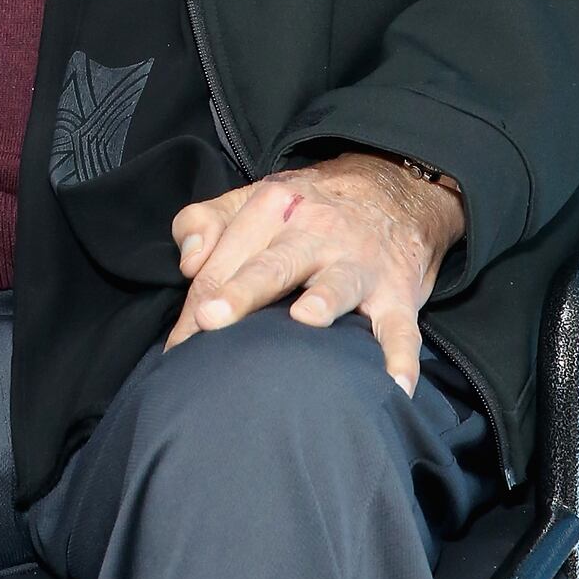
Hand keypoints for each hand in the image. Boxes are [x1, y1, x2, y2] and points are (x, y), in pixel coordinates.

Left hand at [164, 150, 465, 393]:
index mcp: (272, 207)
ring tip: (305, 319)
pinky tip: (394, 386)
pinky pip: (401, 328)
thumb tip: (188, 262)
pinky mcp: (397, 294)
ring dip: (324, 300)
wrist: (394, 192)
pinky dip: (401, 356)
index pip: (223, 261)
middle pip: (272, 265)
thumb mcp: (253, 199)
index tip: (177, 348)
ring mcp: (359, 263)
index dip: (196, 304)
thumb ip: (205, 221)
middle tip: (210, 319)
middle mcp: (316, 232)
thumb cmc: (307, 210)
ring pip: (337, 283)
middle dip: (241, 291)